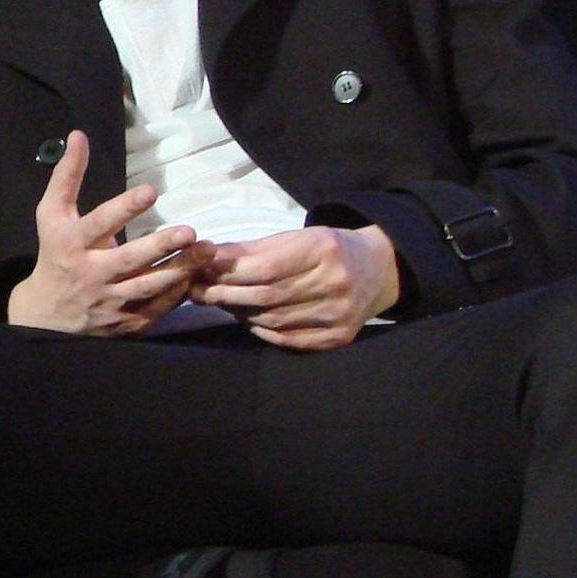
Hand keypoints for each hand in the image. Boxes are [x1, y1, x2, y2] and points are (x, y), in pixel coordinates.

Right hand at [5, 130, 210, 335]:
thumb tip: (79, 135)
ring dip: (179, 269)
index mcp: (71, 243)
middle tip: (189, 230)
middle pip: (128, 260)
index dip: (124, 208)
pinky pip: (155, 309)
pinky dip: (176, 294)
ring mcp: (108, 301)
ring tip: (207, 251)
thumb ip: (67, 176)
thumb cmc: (54, 252)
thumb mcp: (51, 213)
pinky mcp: (124, 322)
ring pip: (148, 286)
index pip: (100, 223)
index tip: (151, 191)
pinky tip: (196, 277)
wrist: (47, 314)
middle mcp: (90, 273)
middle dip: (160, 245)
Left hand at [190, 224, 398, 350]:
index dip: (228, 273)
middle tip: (198, 292)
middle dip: (225, 295)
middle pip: (266, 296)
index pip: (264, 268)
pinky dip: (261, 330)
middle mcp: (334, 284)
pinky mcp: (339, 337)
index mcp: (323, 251)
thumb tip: (206, 256)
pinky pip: (288, 339)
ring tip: (220, 303)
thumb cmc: (327, 248)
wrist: (378, 268)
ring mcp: (339, 314)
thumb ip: (252, 249)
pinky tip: (247, 319)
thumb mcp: (296, 238)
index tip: (200, 272)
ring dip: (239, 313)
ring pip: (273, 320)